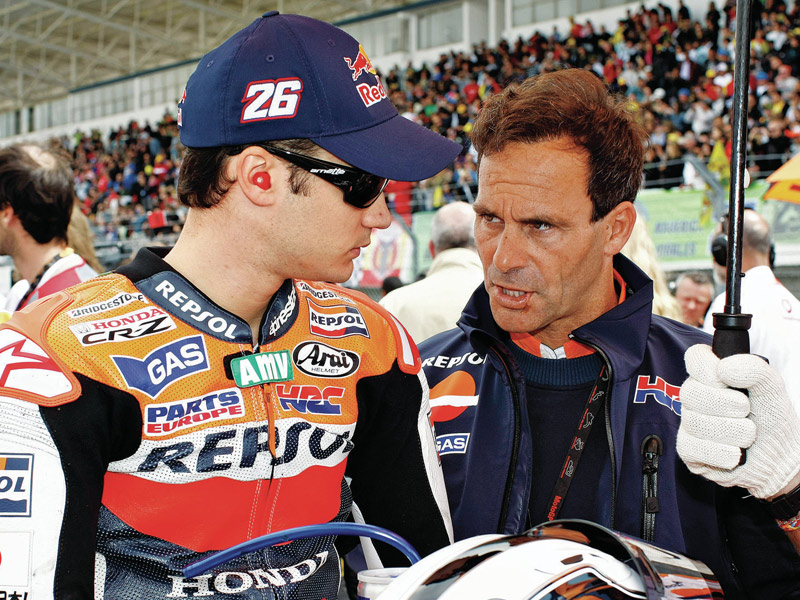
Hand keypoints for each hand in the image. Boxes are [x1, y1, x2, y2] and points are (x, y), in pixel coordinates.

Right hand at [678, 344, 799, 499]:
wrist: (779, 458)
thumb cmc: (772, 420)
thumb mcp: (772, 389)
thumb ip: (755, 369)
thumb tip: (724, 367)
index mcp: (712, 376)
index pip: (694, 357)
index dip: (707, 368)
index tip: (726, 379)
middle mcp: (695, 397)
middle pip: (691, 393)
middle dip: (728, 405)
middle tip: (747, 412)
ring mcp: (689, 423)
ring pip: (696, 423)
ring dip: (733, 432)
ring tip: (747, 436)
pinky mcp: (687, 450)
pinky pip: (692, 448)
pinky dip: (722, 453)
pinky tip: (735, 453)